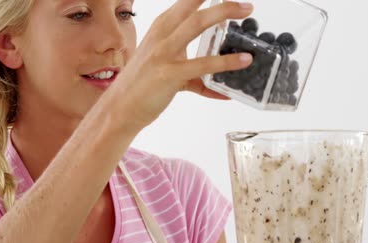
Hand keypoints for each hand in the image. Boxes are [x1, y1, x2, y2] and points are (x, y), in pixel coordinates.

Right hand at [102, 0, 253, 130]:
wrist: (121, 108)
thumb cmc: (142, 86)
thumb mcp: (165, 67)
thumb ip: (194, 75)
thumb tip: (217, 87)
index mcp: (160, 28)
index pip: (185, 3)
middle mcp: (161, 35)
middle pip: (193, 6)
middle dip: (221, 2)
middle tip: (246, 4)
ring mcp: (164, 53)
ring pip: (197, 24)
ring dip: (224, 13)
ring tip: (246, 11)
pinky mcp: (170, 74)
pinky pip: (203, 64)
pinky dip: (226, 62)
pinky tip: (244, 61)